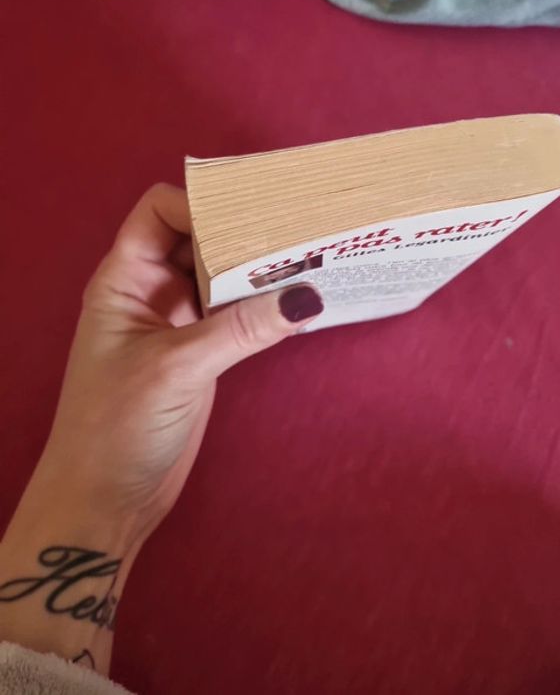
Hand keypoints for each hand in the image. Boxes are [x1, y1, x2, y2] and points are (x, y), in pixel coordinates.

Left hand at [0, 184, 322, 671]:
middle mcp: (151, 291)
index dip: (200, 204)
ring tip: (308, 255)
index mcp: (125, 278)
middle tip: (296, 226)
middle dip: (241, 230)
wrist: (106, 499)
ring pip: (220, 275)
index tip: (252, 214)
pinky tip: (298, 299)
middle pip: (197, 238)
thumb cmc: (118, 426)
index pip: (159, 211)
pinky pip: (235, 312)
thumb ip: (242, 328)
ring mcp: (178, 321)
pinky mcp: (201, 350)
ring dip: (257, 267)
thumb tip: (309, 296)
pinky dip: (262, 303)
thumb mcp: (179, 368)